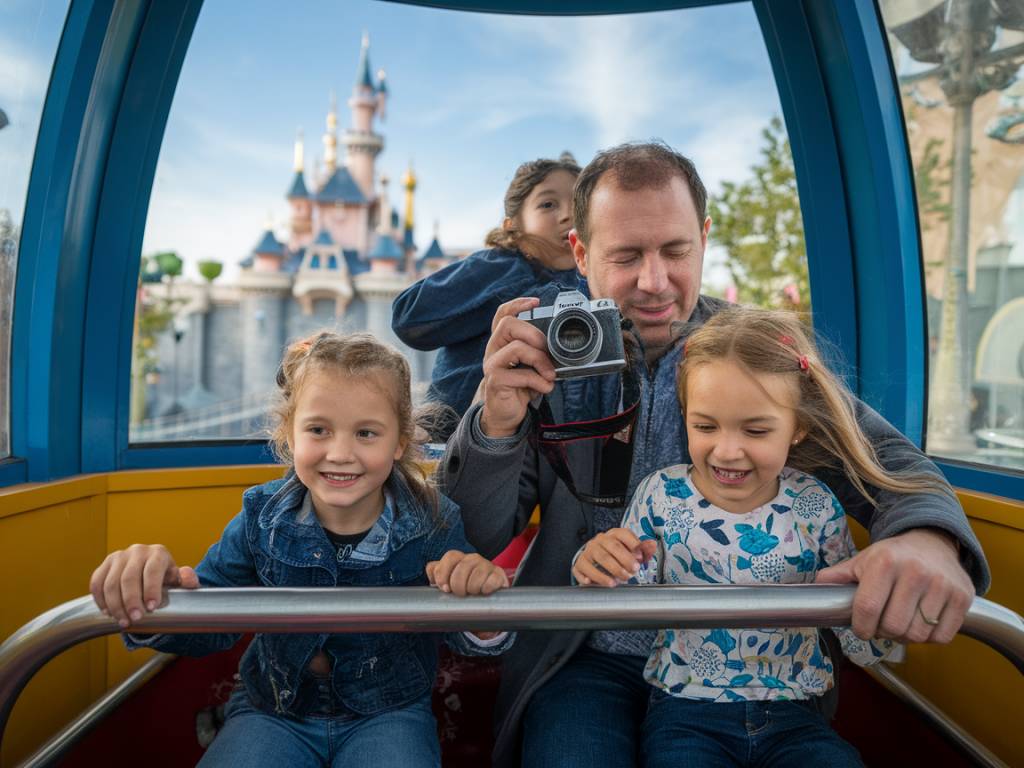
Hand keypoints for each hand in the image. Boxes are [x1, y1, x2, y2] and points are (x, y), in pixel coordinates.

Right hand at [90, 544, 199, 627]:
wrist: (150, 573)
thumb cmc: (166, 579)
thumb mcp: (179, 580)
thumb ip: (186, 580)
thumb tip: (189, 579)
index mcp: (158, 553)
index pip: (152, 570)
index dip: (151, 590)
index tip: (151, 608)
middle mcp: (137, 551)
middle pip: (129, 578)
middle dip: (131, 601)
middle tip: (135, 619)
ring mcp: (118, 557)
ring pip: (111, 583)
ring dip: (115, 605)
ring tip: (123, 621)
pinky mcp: (104, 565)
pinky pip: (97, 583)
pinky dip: (100, 600)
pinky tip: (108, 613)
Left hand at [427, 551, 509, 595]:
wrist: (486, 596)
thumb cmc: (464, 587)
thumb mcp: (448, 580)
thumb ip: (436, 574)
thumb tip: (431, 578)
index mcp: (459, 558)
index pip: (450, 557)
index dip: (444, 573)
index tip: (444, 588)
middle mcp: (473, 559)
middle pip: (462, 568)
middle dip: (458, 586)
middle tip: (460, 594)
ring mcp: (487, 565)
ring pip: (477, 575)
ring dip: (472, 589)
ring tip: (472, 594)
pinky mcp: (499, 575)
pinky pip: (492, 581)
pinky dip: (486, 589)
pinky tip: (484, 592)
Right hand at [479, 297, 555, 436]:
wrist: (506, 414)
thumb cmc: (520, 387)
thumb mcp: (532, 367)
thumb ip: (540, 354)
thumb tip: (561, 349)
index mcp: (502, 342)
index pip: (502, 315)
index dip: (517, 304)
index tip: (536, 302)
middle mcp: (493, 349)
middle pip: (508, 325)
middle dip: (534, 335)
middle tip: (547, 352)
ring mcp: (492, 364)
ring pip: (517, 347)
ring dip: (540, 360)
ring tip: (550, 374)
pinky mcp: (495, 380)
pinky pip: (521, 374)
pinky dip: (539, 381)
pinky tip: (545, 388)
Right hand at [572, 528, 657, 587]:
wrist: (595, 561)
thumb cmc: (616, 556)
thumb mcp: (631, 552)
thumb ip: (643, 550)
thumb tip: (653, 545)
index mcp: (614, 534)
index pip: (623, 534)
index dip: (634, 545)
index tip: (641, 558)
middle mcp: (600, 540)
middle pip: (612, 546)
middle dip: (624, 560)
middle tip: (633, 571)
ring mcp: (588, 551)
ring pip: (599, 558)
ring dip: (610, 571)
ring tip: (617, 582)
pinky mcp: (580, 563)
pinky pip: (583, 568)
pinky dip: (588, 576)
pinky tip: (592, 582)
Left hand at [815, 528, 972, 643]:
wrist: (933, 542)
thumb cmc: (892, 556)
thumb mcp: (862, 560)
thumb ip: (837, 576)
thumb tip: (814, 588)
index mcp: (884, 562)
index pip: (867, 609)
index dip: (860, 627)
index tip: (861, 629)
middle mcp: (915, 571)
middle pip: (893, 627)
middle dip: (883, 632)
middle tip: (883, 624)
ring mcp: (942, 584)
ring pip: (918, 635)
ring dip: (906, 636)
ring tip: (902, 621)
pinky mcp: (963, 597)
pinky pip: (942, 637)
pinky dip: (930, 637)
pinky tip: (922, 621)